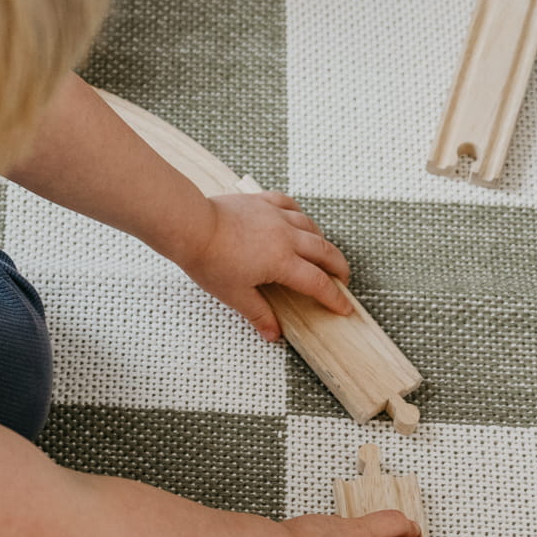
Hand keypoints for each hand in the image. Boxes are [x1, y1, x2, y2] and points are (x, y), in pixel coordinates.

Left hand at [173, 191, 354, 340]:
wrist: (192, 226)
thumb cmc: (210, 260)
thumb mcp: (235, 295)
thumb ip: (259, 314)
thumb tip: (274, 334)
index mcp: (282, 262)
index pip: (317, 283)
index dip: (334, 298)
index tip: (344, 307)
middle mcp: (286, 236)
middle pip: (324, 252)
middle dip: (338, 267)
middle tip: (343, 279)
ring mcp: (275, 216)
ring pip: (311, 227)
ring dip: (322, 242)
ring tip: (323, 253)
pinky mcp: (262, 202)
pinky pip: (290, 205)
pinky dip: (301, 214)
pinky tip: (300, 221)